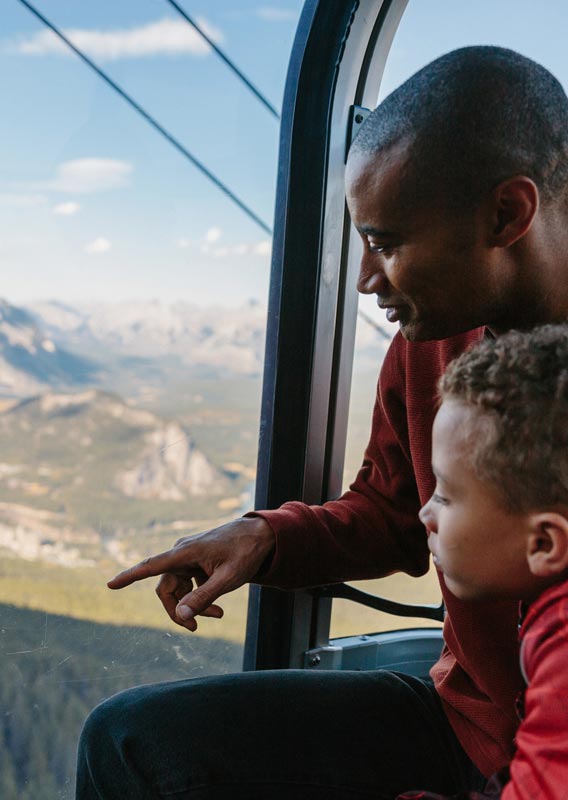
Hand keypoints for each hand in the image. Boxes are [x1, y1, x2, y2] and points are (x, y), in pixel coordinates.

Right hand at [107, 517, 274, 630]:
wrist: (262, 536)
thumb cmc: (246, 553)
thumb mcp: (228, 579)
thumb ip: (204, 597)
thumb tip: (181, 616)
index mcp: (186, 552)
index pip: (151, 566)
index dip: (129, 577)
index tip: (110, 585)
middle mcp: (182, 552)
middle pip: (164, 588)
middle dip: (178, 610)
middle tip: (195, 628)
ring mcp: (188, 556)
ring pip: (178, 588)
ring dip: (192, 605)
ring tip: (219, 615)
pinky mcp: (196, 560)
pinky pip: (188, 583)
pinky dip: (199, 597)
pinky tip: (218, 606)